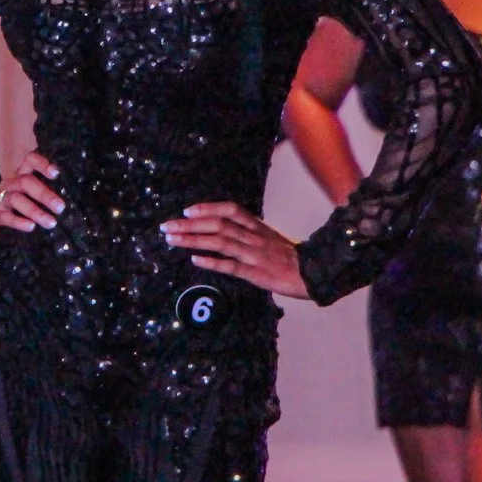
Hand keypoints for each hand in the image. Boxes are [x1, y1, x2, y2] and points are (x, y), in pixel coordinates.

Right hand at [0, 151, 64, 250]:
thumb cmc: (17, 213)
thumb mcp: (32, 202)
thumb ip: (47, 199)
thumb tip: (76, 203)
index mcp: (20, 177)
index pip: (29, 161)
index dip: (42, 164)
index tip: (56, 174)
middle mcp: (9, 185)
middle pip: (25, 182)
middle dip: (44, 194)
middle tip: (61, 207)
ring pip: (16, 199)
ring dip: (35, 211)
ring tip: (51, 223)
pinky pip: (5, 217)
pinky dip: (19, 222)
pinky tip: (31, 227)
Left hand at [162, 202, 310, 299]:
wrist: (314, 273)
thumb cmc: (288, 257)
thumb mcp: (269, 237)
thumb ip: (248, 231)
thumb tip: (224, 227)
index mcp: (257, 227)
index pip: (231, 210)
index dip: (208, 208)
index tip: (187, 211)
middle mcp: (253, 237)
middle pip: (218, 224)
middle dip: (190, 224)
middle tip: (167, 226)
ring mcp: (253, 254)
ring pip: (220, 242)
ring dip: (194, 240)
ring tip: (173, 240)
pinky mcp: (255, 273)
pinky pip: (231, 266)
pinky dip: (212, 262)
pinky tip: (195, 260)